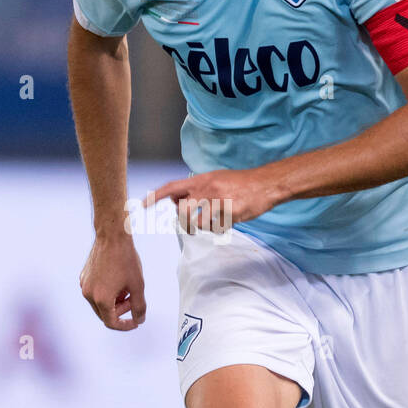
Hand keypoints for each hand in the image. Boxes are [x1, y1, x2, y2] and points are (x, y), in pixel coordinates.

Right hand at [79, 232, 146, 330]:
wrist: (112, 236)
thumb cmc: (125, 258)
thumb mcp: (138, 285)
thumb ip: (139, 306)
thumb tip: (139, 320)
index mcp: (101, 298)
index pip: (111, 322)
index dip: (125, 325)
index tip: (135, 321)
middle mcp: (89, 294)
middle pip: (105, 314)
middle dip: (121, 311)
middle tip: (133, 299)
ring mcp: (84, 285)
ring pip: (100, 303)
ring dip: (114, 302)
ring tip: (126, 288)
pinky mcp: (84, 277)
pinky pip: (95, 292)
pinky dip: (107, 293)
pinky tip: (117, 281)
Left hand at [145, 167, 277, 232]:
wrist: (265, 184)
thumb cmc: (239, 183)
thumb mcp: (214, 179)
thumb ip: (195, 188)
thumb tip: (176, 201)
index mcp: (201, 179)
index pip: (172, 187)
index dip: (155, 196)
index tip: (142, 205)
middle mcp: (207, 189)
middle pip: (182, 212)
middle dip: (184, 221)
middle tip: (192, 223)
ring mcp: (218, 201)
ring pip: (198, 223)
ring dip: (204, 226)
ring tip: (216, 219)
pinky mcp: (229, 212)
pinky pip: (216, 228)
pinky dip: (219, 228)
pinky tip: (228, 219)